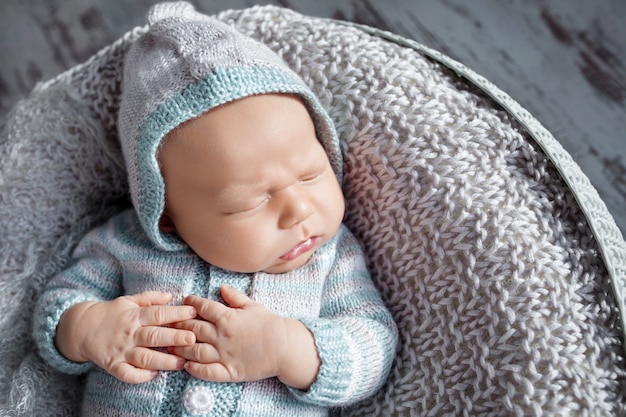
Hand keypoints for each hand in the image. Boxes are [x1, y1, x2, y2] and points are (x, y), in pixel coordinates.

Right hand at [55, 291, 197, 383]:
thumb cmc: (112, 313)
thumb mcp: (129, 300)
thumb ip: (150, 298)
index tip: (194, 312)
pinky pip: (127, 374)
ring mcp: (120, 350)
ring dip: (163, 361)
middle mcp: (129, 333)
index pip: (157, 314)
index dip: (176, 313)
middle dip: (174, 338)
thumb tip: (171, 295)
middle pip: (154, 336)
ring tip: (181, 363)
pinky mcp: (112, 365)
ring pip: (144, 358)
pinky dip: (140, 376)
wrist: (81, 328)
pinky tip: (154, 374)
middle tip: (193, 339)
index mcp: (134, 316)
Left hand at [171, 285, 320, 388]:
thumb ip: (234, 297)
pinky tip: (186, 365)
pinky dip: (194, 369)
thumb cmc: (269, 324)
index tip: (185, 302)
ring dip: (181, 347)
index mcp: (228, 317)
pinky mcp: (228, 371)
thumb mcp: (253, 305)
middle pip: (193, 328)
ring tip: (171, 345)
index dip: (191, 303)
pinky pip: (207, 372)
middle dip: (178, 324)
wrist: (284, 346)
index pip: (203, 308)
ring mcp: (224, 354)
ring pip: (195, 350)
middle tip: (168, 322)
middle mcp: (222, 335)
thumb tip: (221, 287)